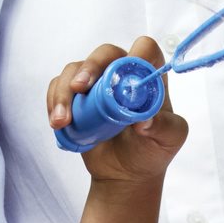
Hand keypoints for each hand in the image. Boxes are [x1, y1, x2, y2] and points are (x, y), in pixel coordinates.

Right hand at [47, 38, 188, 186]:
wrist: (125, 173)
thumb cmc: (152, 150)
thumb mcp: (169, 140)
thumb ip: (164, 127)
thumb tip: (144, 121)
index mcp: (149, 76)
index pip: (145, 50)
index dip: (137, 55)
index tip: (125, 76)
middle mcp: (122, 73)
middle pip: (105, 53)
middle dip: (89, 67)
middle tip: (79, 88)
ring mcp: (96, 83)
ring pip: (75, 69)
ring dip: (65, 92)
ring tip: (62, 121)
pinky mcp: (76, 96)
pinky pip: (59, 86)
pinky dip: (54, 101)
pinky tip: (57, 122)